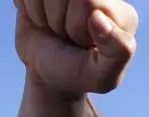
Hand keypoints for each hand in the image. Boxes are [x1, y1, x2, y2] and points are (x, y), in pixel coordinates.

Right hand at [14, 0, 138, 97]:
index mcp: (120, 12)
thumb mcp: (102, 76)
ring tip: (55, 27)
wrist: (47, 73)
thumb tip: (98, 17)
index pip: (87, 0)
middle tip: (66, 35)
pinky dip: (27, 6)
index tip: (83, 44)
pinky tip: (41, 17)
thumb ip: (118, 51)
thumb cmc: (76, 74)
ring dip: (40, 13)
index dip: (76, 26)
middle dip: (58, 20)